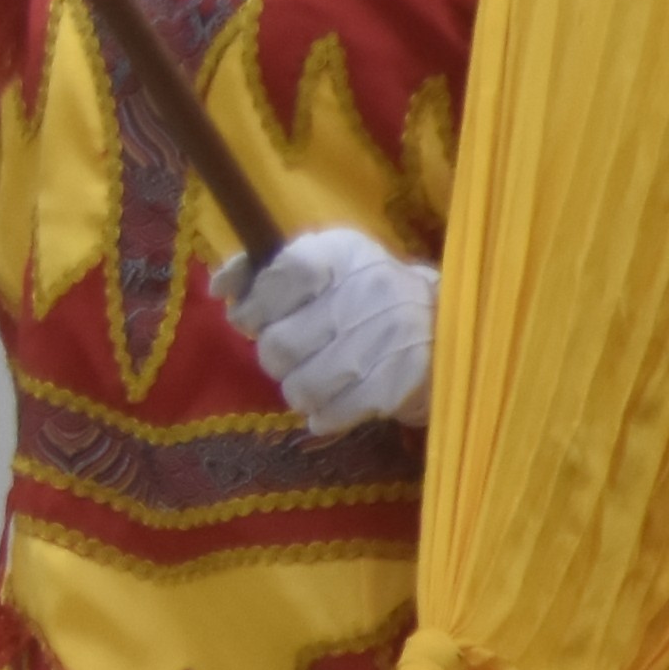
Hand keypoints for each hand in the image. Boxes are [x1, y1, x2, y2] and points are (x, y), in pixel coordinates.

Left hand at [220, 225, 437, 436]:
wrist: (450, 324)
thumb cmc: (366, 290)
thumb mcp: (323, 259)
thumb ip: (263, 269)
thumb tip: (219, 288)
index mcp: (340, 254)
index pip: (276, 280)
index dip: (252, 308)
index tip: (254, 320)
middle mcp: (364, 295)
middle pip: (279, 345)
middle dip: (272, 356)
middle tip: (287, 354)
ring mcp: (383, 344)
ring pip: (300, 386)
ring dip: (296, 388)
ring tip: (311, 378)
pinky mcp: (395, 387)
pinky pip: (332, 414)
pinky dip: (322, 414)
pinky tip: (329, 402)